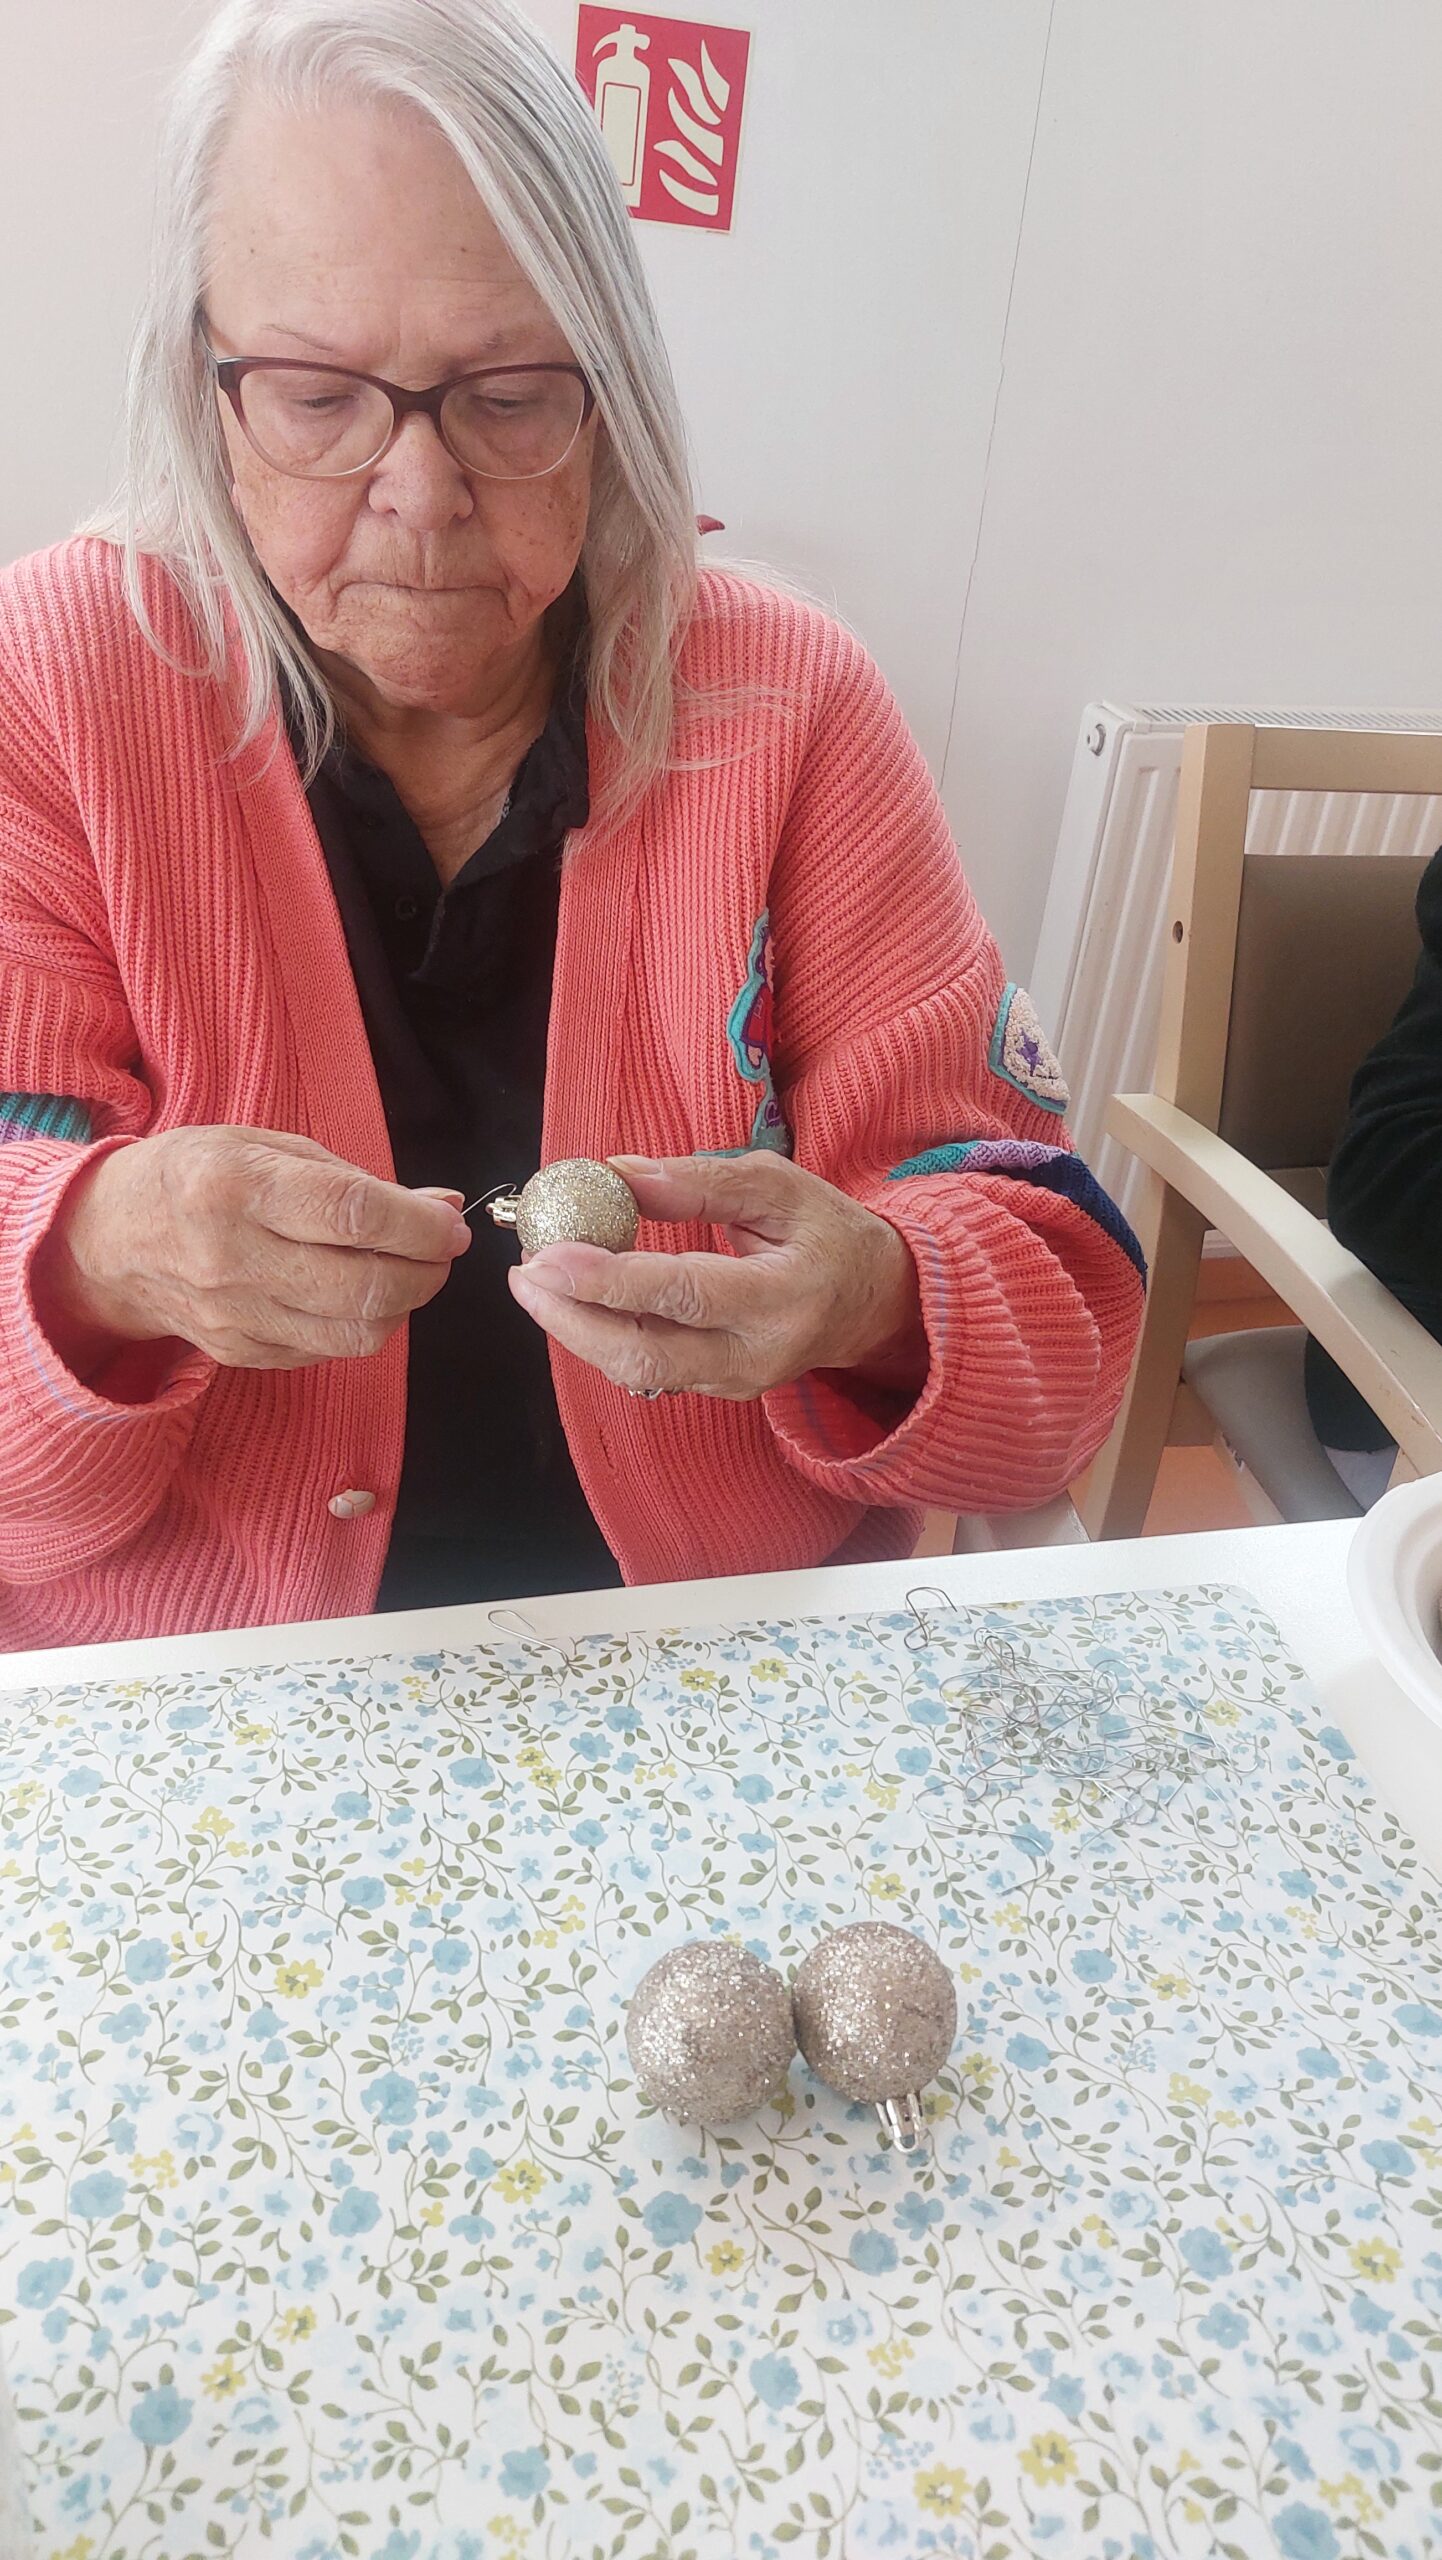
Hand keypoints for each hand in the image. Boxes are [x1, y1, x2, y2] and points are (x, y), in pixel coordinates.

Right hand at [33, 1126, 469, 1374]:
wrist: (109, 1241)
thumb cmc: (196, 1176)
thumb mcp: (265, 1147)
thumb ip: (356, 1178)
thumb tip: (443, 1204)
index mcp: (236, 1186)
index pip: (352, 1214)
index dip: (419, 1225)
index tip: (450, 1224)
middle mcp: (232, 1257)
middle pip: (364, 1286)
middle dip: (426, 1272)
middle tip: (440, 1251)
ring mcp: (235, 1315)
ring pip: (355, 1333)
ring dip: (401, 1305)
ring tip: (403, 1272)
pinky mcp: (241, 1353)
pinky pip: (328, 1350)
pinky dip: (359, 1324)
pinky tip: (353, 1293)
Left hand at [509, 1152, 925, 1400]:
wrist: (880, 1306)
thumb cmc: (830, 1236)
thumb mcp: (780, 1186)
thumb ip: (699, 1181)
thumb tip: (616, 1173)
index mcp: (784, 1296)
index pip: (684, 1294)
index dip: (610, 1278)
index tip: (551, 1253)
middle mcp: (758, 1353)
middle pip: (647, 1353)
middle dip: (572, 1318)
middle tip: (525, 1274)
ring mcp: (737, 1382)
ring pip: (638, 1371)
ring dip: (576, 1330)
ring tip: (536, 1283)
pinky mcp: (719, 1391)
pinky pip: (649, 1370)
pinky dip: (603, 1337)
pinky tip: (576, 1301)